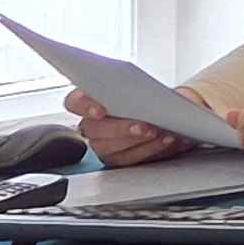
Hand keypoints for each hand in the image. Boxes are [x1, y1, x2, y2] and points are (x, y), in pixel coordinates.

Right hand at [64, 90, 186, 167]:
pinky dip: (150, 149)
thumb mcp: (145, 86)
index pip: (75, 102)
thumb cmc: (151, 96)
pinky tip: (166, 140)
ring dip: (138, 141)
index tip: (100, 110)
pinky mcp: (117, 158)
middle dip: (121, 128)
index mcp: (91, 100)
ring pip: (110, 148)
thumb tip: (146, 94)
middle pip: (94, 129)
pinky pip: (129, 158)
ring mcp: (102, 144)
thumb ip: (136, 88)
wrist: (168, 111)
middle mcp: (92, 124)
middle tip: (143, 126)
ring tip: (160, 132)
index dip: (84, 106)